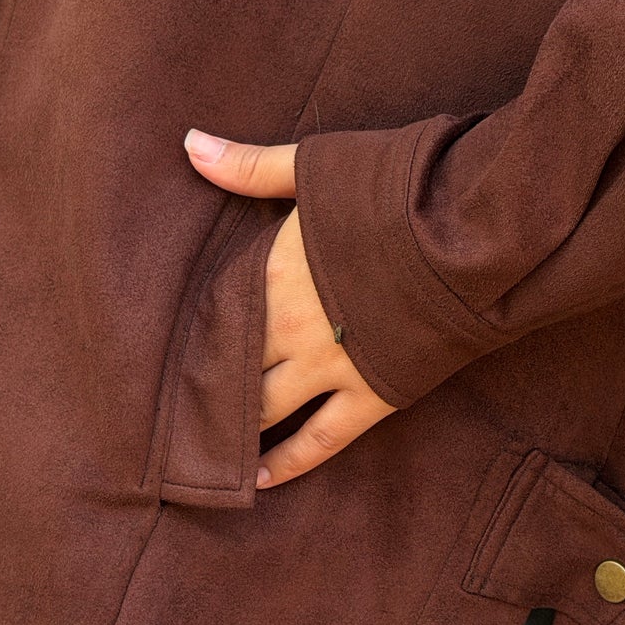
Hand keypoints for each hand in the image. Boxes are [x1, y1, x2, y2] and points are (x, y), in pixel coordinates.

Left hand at [184, 131, 395, 488]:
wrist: (473, 233)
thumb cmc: (399, 191)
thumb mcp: (317, 166)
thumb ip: (250, 166)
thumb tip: (189, 143)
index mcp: (272, 273)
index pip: (212, 316)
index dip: (185, 339)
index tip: (151, 360)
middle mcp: (290, 328)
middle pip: (229, 370)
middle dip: (199, 392)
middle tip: (164, 420)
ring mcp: (331, 367)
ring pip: (264, 412)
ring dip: (232, 432)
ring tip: (201, 454)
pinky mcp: (375, 394)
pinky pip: (322, 440)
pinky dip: (289, 463)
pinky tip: (260, 481)